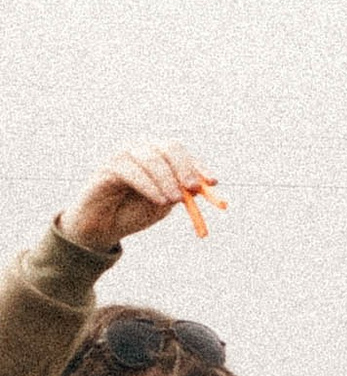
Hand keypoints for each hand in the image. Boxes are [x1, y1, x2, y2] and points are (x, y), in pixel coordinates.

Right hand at [59, 142, 220, 250]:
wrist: (103, 227)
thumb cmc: (134, 212)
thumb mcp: (164, 203)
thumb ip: (181, 192)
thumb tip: (204, 185)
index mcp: (157, 154)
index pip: (180, 152)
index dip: (198, 165)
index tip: (212, 182)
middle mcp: (141, 149)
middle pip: (168, 148)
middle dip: (184, 167)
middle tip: (193, 188)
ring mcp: (123, 155)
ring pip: (151, 158)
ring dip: (167, 180)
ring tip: (176, 200)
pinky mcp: (108, 168)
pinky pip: (132, 171)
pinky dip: (149, 186)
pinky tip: (160, 200)